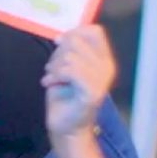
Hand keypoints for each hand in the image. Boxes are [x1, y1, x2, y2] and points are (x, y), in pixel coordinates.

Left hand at [43, 25, 116, 140]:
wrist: (66, 126)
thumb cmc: (65, 95)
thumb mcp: (67, 66)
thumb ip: (70, 50)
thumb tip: (62, 36)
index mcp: (104, 59)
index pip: (95, 31)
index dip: (74, 32)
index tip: (59, 42)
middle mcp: (107, 68)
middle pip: (77, 42)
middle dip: (58, 53)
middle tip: (52, 68)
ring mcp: (102, 81)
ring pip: (71, 56)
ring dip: (54, 66)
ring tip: (51, 77)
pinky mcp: (92, 92)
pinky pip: (70, 71)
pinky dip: (54, 75)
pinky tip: (49, 83)